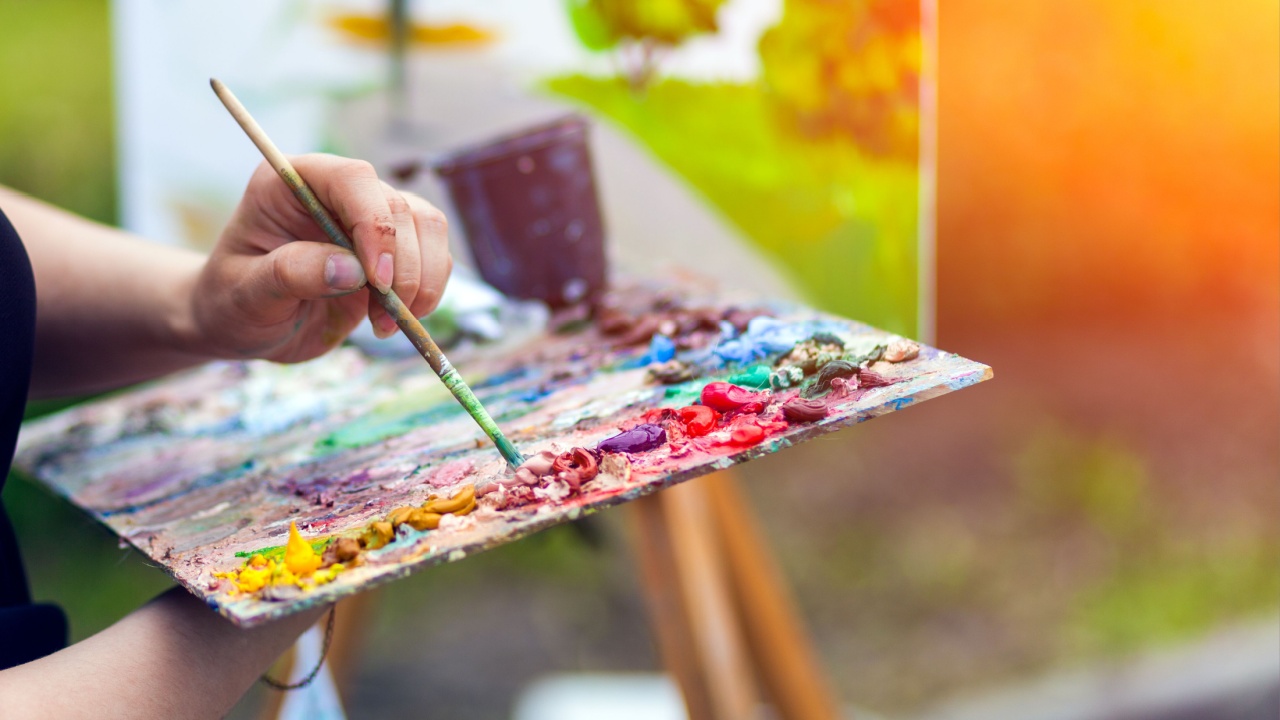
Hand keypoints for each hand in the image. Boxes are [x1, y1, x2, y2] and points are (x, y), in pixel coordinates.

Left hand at [190, 154, 451, 362]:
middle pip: (398, 207)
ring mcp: (368, 219)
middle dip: (403, 267)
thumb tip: (353, 270)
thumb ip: (291, 274)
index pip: (353, 179)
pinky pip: (434, 257)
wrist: (247, 327)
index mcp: (291, 183)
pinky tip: (394, 322)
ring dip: (423, 281)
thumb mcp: (246, 294)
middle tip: (383, 318)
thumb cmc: (233, 304)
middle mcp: (336, 192)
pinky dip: (428, 293)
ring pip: (427, 227)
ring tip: (387, 325)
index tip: (377, 280)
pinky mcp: (392, 250)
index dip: (375, 224)